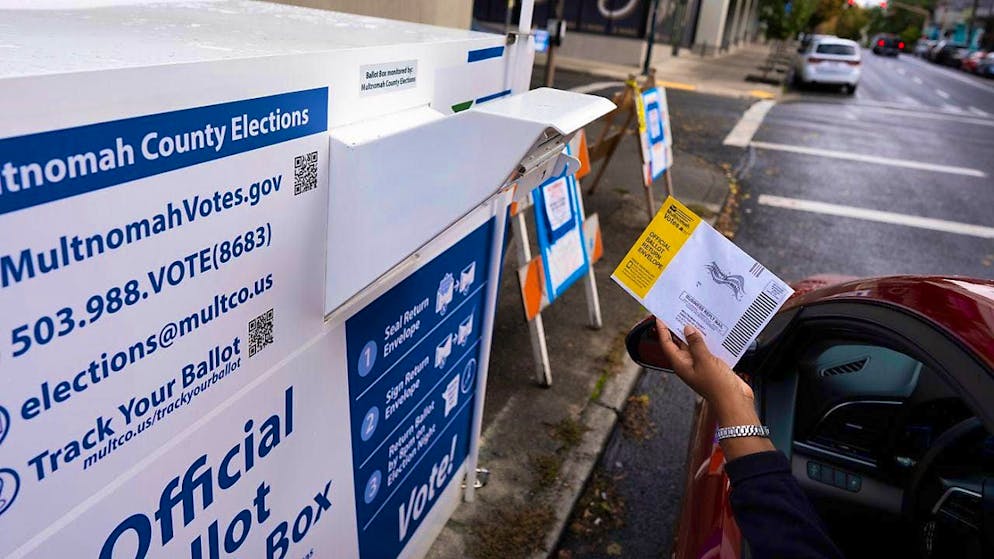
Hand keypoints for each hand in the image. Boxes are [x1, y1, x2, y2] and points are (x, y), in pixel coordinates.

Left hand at [654, 318, 773, 459]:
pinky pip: (707, 349)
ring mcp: (700, 364)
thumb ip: (695, 344)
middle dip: (678, 328)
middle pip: (679, 343)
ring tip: (695, 316)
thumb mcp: (704, 360)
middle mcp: (688, 363)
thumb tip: (687, 329)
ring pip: (694, 345)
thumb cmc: (717, 385)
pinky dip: (708, 340)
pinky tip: (712, 330)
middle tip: (678, 312)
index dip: (662, 330)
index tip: (659, 317)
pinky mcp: (712, 365)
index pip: (667, 344)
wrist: (734, 401)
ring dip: (695, 333)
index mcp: (681, 364)